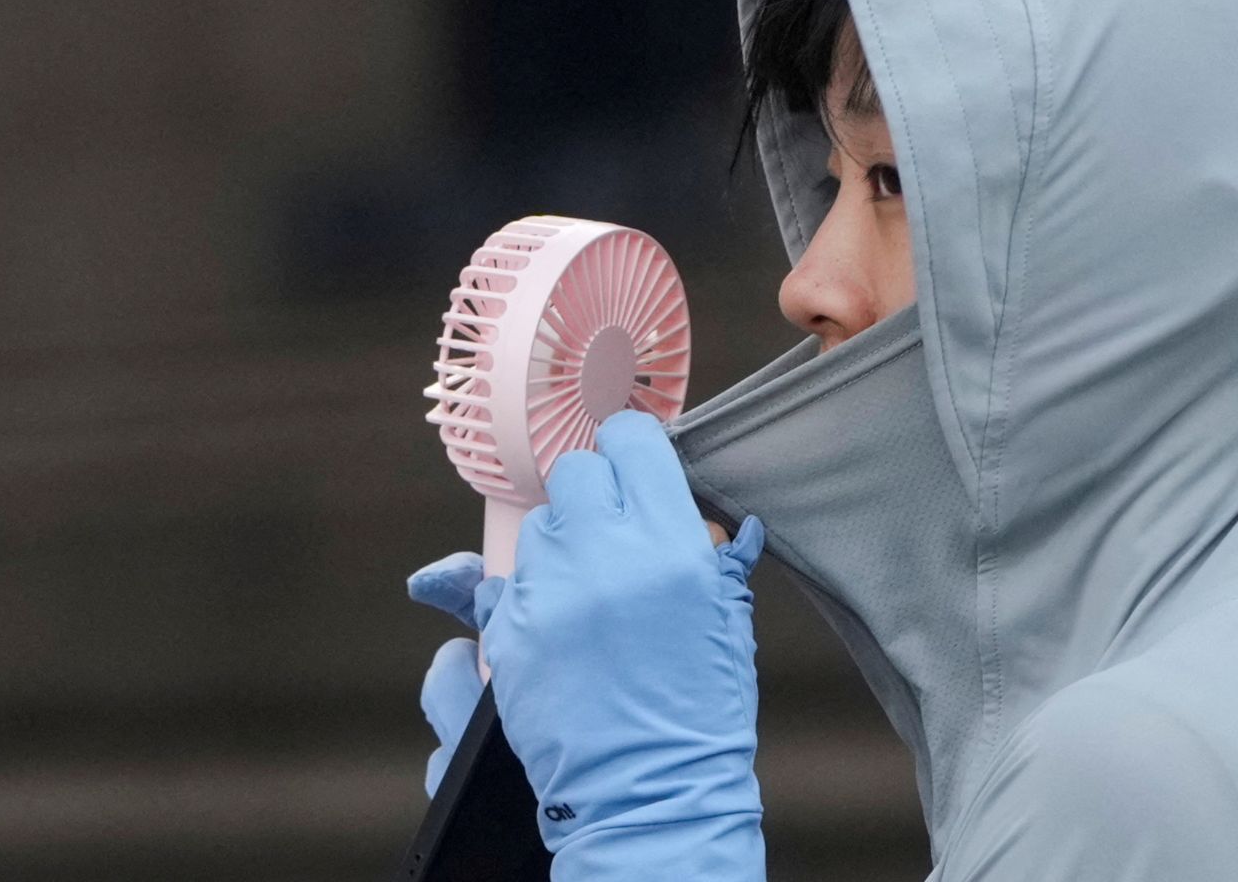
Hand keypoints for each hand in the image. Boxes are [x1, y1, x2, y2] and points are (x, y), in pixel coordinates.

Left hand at [408, 410, 765, 878]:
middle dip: (598, 494)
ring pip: (539, 524)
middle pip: (577, 472)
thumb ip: (717, 562)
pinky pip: (509, 580)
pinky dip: (534, 593)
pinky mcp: (509, 631)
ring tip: (592, 591)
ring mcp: (548, 593)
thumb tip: (722, 528)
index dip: (635, 449)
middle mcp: (603, 556)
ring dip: (563, 543)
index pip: (631, 442)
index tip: (637, 464)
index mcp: (670, 545)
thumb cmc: (698, 714)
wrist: (648, 795)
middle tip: (618, 533)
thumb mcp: (729, 624)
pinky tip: (565, 627)